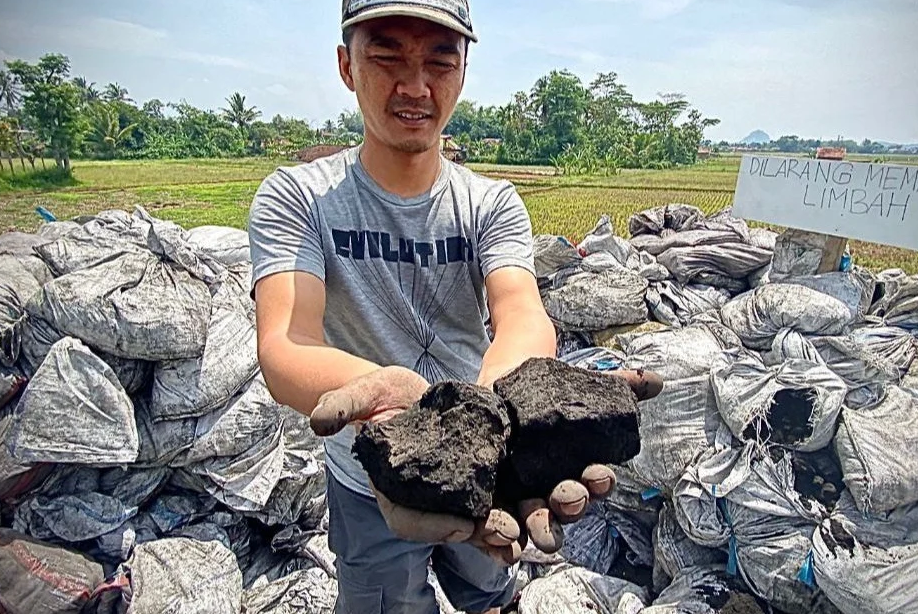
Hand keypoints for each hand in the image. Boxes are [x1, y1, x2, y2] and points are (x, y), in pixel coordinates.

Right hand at [314, 364, 663, 566]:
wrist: (427, 387)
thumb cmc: (391, 398)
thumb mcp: (365, 394)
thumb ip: (342, 406)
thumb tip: (320, 423)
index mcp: (412, 497)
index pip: (423, 524)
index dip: (446, 530)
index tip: (478, 529)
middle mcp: (455, 502)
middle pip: (484, 527)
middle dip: (513, 530)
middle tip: (536, 531)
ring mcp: (490, 490)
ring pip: (524, 510)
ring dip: (555, 509)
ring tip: (578, 495)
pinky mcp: (519, 472)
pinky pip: (547, 486)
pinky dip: (573, 483)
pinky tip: (597, 474)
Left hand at [509, 367, 663, 558]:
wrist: (500, 392)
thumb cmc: (546, 397)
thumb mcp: (582, 388)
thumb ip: (619, 386)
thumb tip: (657, 381)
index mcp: (580, 473)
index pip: (595, 482)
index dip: (598, 482)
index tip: (598, 476)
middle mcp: (554, 494)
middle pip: (565, 509)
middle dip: (567, 508)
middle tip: (567, 499)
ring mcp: (521, 502)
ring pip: (531, 525)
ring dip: (531, 530)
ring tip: (522, 528)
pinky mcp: (490, 505)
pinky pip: (494, 532)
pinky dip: (496, 542)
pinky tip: (494, 540)